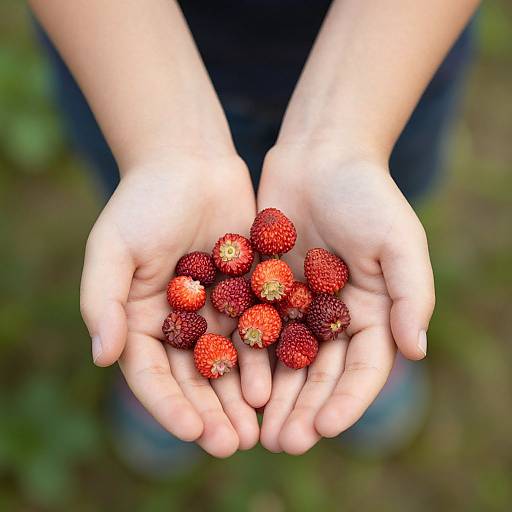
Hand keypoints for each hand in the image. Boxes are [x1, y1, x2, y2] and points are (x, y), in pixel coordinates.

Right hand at [80, 153, 269, 456]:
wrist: (190, 162)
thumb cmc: (143, 201)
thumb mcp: (112, 248)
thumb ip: (100, 301)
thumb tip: (102, 356)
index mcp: (140, 319)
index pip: (152, 374)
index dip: (169, 405)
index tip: (192, 432)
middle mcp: (179, 323)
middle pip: (194, 379)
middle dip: (212, 413)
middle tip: (234, 443)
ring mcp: (215, 310)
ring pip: (230, 363)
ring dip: (242, 396)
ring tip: (260, 426)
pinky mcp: (248, 292)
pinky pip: (259, 330)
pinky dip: (268, 357)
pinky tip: (282, 381)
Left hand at [258, 145, 434, 453]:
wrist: (320, 157)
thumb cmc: (367, 195)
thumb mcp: (400, 240)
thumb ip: (412, 295)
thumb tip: (416, 350)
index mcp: (373, 313)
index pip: (363, 370)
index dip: (347, 402)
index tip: (323, 428)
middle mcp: (334, 318)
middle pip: (320, 375)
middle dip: (304, 410)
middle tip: (282, 442)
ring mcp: (297, 306)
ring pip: (285, 362)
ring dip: (273, 396)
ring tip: (256, 429)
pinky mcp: (265, 289)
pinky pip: (254, 328)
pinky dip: (246, 358)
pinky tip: (230, 383)